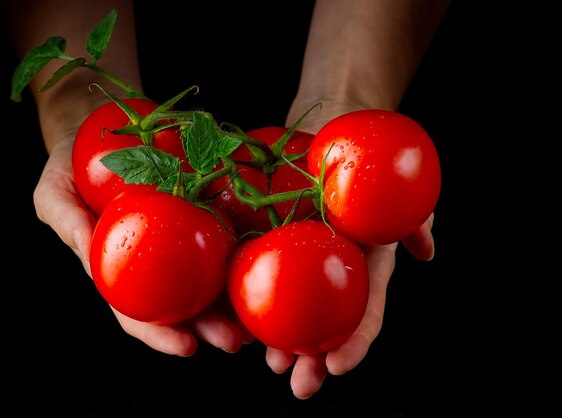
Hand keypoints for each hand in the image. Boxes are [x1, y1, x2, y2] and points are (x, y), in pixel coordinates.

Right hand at [33, 135, 250, 355]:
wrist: (97, 129)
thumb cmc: (69, 165)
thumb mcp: (54, 192)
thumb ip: (65, 221)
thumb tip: (88, 247)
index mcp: (118, 269)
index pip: (137, 312)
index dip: (159, 334)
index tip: (187, 348)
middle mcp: (152, 261)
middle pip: (183, 303)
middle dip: (210, 327)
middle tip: (236, 342)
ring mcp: (178, 237)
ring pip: (210, 276)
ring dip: (234, 301)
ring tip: (259, 320)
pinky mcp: (198, 207)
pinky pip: (223, 231)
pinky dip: (242, 251)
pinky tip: (263, 262)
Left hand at [263, 103, 437, 398]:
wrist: (331, 130)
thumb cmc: (367, 157)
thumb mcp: (397, 183)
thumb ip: (414, 215)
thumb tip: (426, 251)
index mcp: (365, 262)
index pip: (366, 308)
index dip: (355, 339)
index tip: (338, 366)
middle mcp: (335, 268)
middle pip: (327, 322)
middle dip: (315, 358)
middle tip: (301, 387)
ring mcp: (304, 259)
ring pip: (295, 310)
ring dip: (284, 343)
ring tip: (273, 365)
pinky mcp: (274, 242)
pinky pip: (264, 277)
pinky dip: (255, 304)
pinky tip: (243, 325)